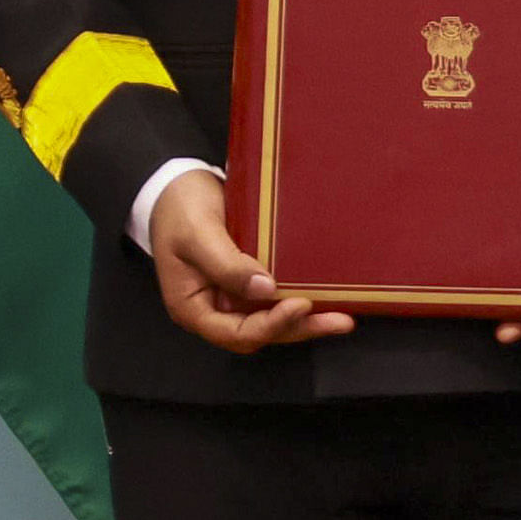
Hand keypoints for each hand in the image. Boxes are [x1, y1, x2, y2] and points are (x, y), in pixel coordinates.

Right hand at [150, 170, 352, 354]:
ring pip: (271, 319)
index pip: (235, 332)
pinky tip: (328, 296)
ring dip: (306, 320)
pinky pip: (275, 298)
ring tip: (343, 316)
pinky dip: (299, 300)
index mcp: (193, 307)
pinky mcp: (248, 280)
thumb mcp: (198, 235)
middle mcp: (215, 309)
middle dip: (299, 328)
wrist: (176, 187)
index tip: (301, 305)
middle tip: (340, 321)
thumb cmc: (179, 210)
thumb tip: (265, 290)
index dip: (271, 325)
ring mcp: (232, 296)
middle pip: (260, 332)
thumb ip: (227, 265)